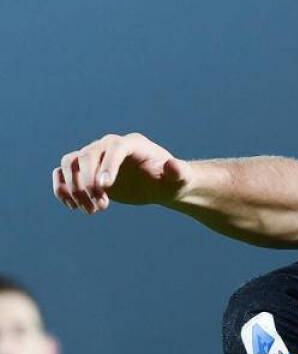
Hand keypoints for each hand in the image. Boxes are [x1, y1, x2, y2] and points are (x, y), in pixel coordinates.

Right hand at [52, 132, 190, 212]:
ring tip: (91, 210)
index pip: (114, 148)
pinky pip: (63, 172)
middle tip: (101, 207)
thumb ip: (177, 172)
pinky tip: (72, 206)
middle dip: (89, 182)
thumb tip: (172, 165)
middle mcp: (110, 145)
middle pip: (87, 155)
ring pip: (70, 162)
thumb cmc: (172, 181)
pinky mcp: (86, 170)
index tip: (105, 188)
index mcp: (132, 143)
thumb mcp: (180, 179)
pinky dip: (61, 188)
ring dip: (73, 187)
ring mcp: (96, 156)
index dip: (107, 166)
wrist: (161, 186)